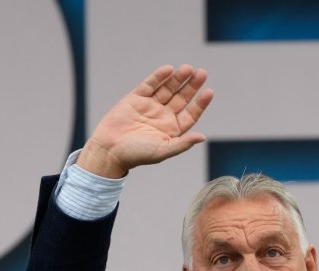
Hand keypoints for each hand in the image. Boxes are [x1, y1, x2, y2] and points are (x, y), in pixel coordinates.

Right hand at [77, 64, 213, 177]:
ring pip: (167, 89)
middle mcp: (163, 116)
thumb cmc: (137, 154)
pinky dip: (158, 77)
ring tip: (188, 68)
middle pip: (181, 98)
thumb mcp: (163, 150)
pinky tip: (168, 69)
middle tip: (202, 73)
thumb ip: (182, 143)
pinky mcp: (135, 98)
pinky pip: (149, 84)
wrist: (109, 149)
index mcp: (172, 130)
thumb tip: (203, 137)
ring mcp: (150, 106)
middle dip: (192, 86)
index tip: (208, 92)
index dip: (200, 103)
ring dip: (178, 78)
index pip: (191, 114)